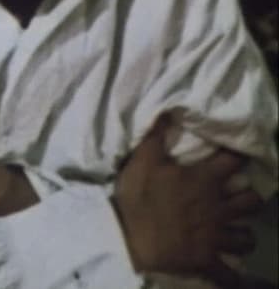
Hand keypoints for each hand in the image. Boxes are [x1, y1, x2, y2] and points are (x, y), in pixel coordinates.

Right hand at [112, 115, 259, 285]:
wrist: (129, 239)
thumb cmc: (137, 198)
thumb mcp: (142, 161)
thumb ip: (156, 136)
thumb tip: (168, 110)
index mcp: (203, 180)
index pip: (233, 161)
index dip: (238, 155)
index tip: (236, 155)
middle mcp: (218, 206)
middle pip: (252, 200)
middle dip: (249, 198)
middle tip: (238, 198)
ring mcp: (216, 234)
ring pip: (247, 236)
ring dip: (243, 234)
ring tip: (235, 231)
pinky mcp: (208, 258)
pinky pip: (228, 272)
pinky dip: (231, 274)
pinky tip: (229, 272)